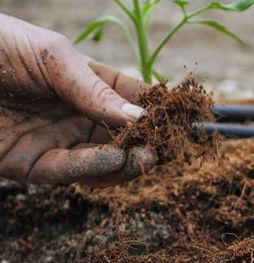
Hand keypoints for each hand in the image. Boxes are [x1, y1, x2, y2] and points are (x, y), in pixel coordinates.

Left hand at [0, 14, 154, 186]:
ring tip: (145, 156)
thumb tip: (141, 116)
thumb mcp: (51, 56)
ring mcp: (54, 142)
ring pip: (101, 161)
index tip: (180, 117)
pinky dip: (93, 169)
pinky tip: (113, 161)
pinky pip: (68, 172)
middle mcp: (72, 115)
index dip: (155, 108)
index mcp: (81, 83)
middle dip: (144, 142)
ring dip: (125, 162)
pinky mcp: (30, 165)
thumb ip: (94, 89)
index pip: (128, 98)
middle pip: (120, 136)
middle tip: (164, 146)